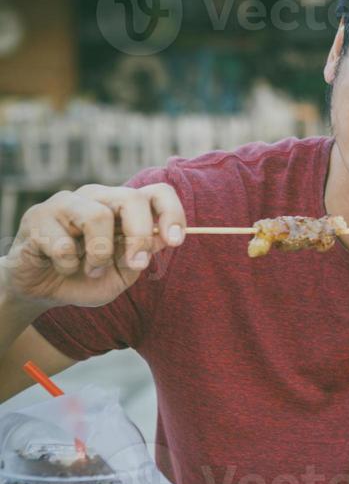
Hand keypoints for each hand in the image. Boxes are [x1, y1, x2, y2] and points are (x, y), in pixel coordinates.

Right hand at [1, 183, 185, 309]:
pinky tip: (62, 267)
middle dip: (139, 235)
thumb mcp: (122, 274)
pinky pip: (63, 244)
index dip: (172, 213)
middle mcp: (97, 197)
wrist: (42, 290)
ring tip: (91, 269)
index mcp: (122, 207)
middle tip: (136, 264)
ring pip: (97, 217)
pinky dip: (68, 266)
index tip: (175, 241)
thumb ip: (141, 256)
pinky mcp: (38, 217)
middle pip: (131, 198)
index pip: (157, 193)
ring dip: (99, 255)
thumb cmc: (87, 277)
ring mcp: (66, 203)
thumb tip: (162, 238)